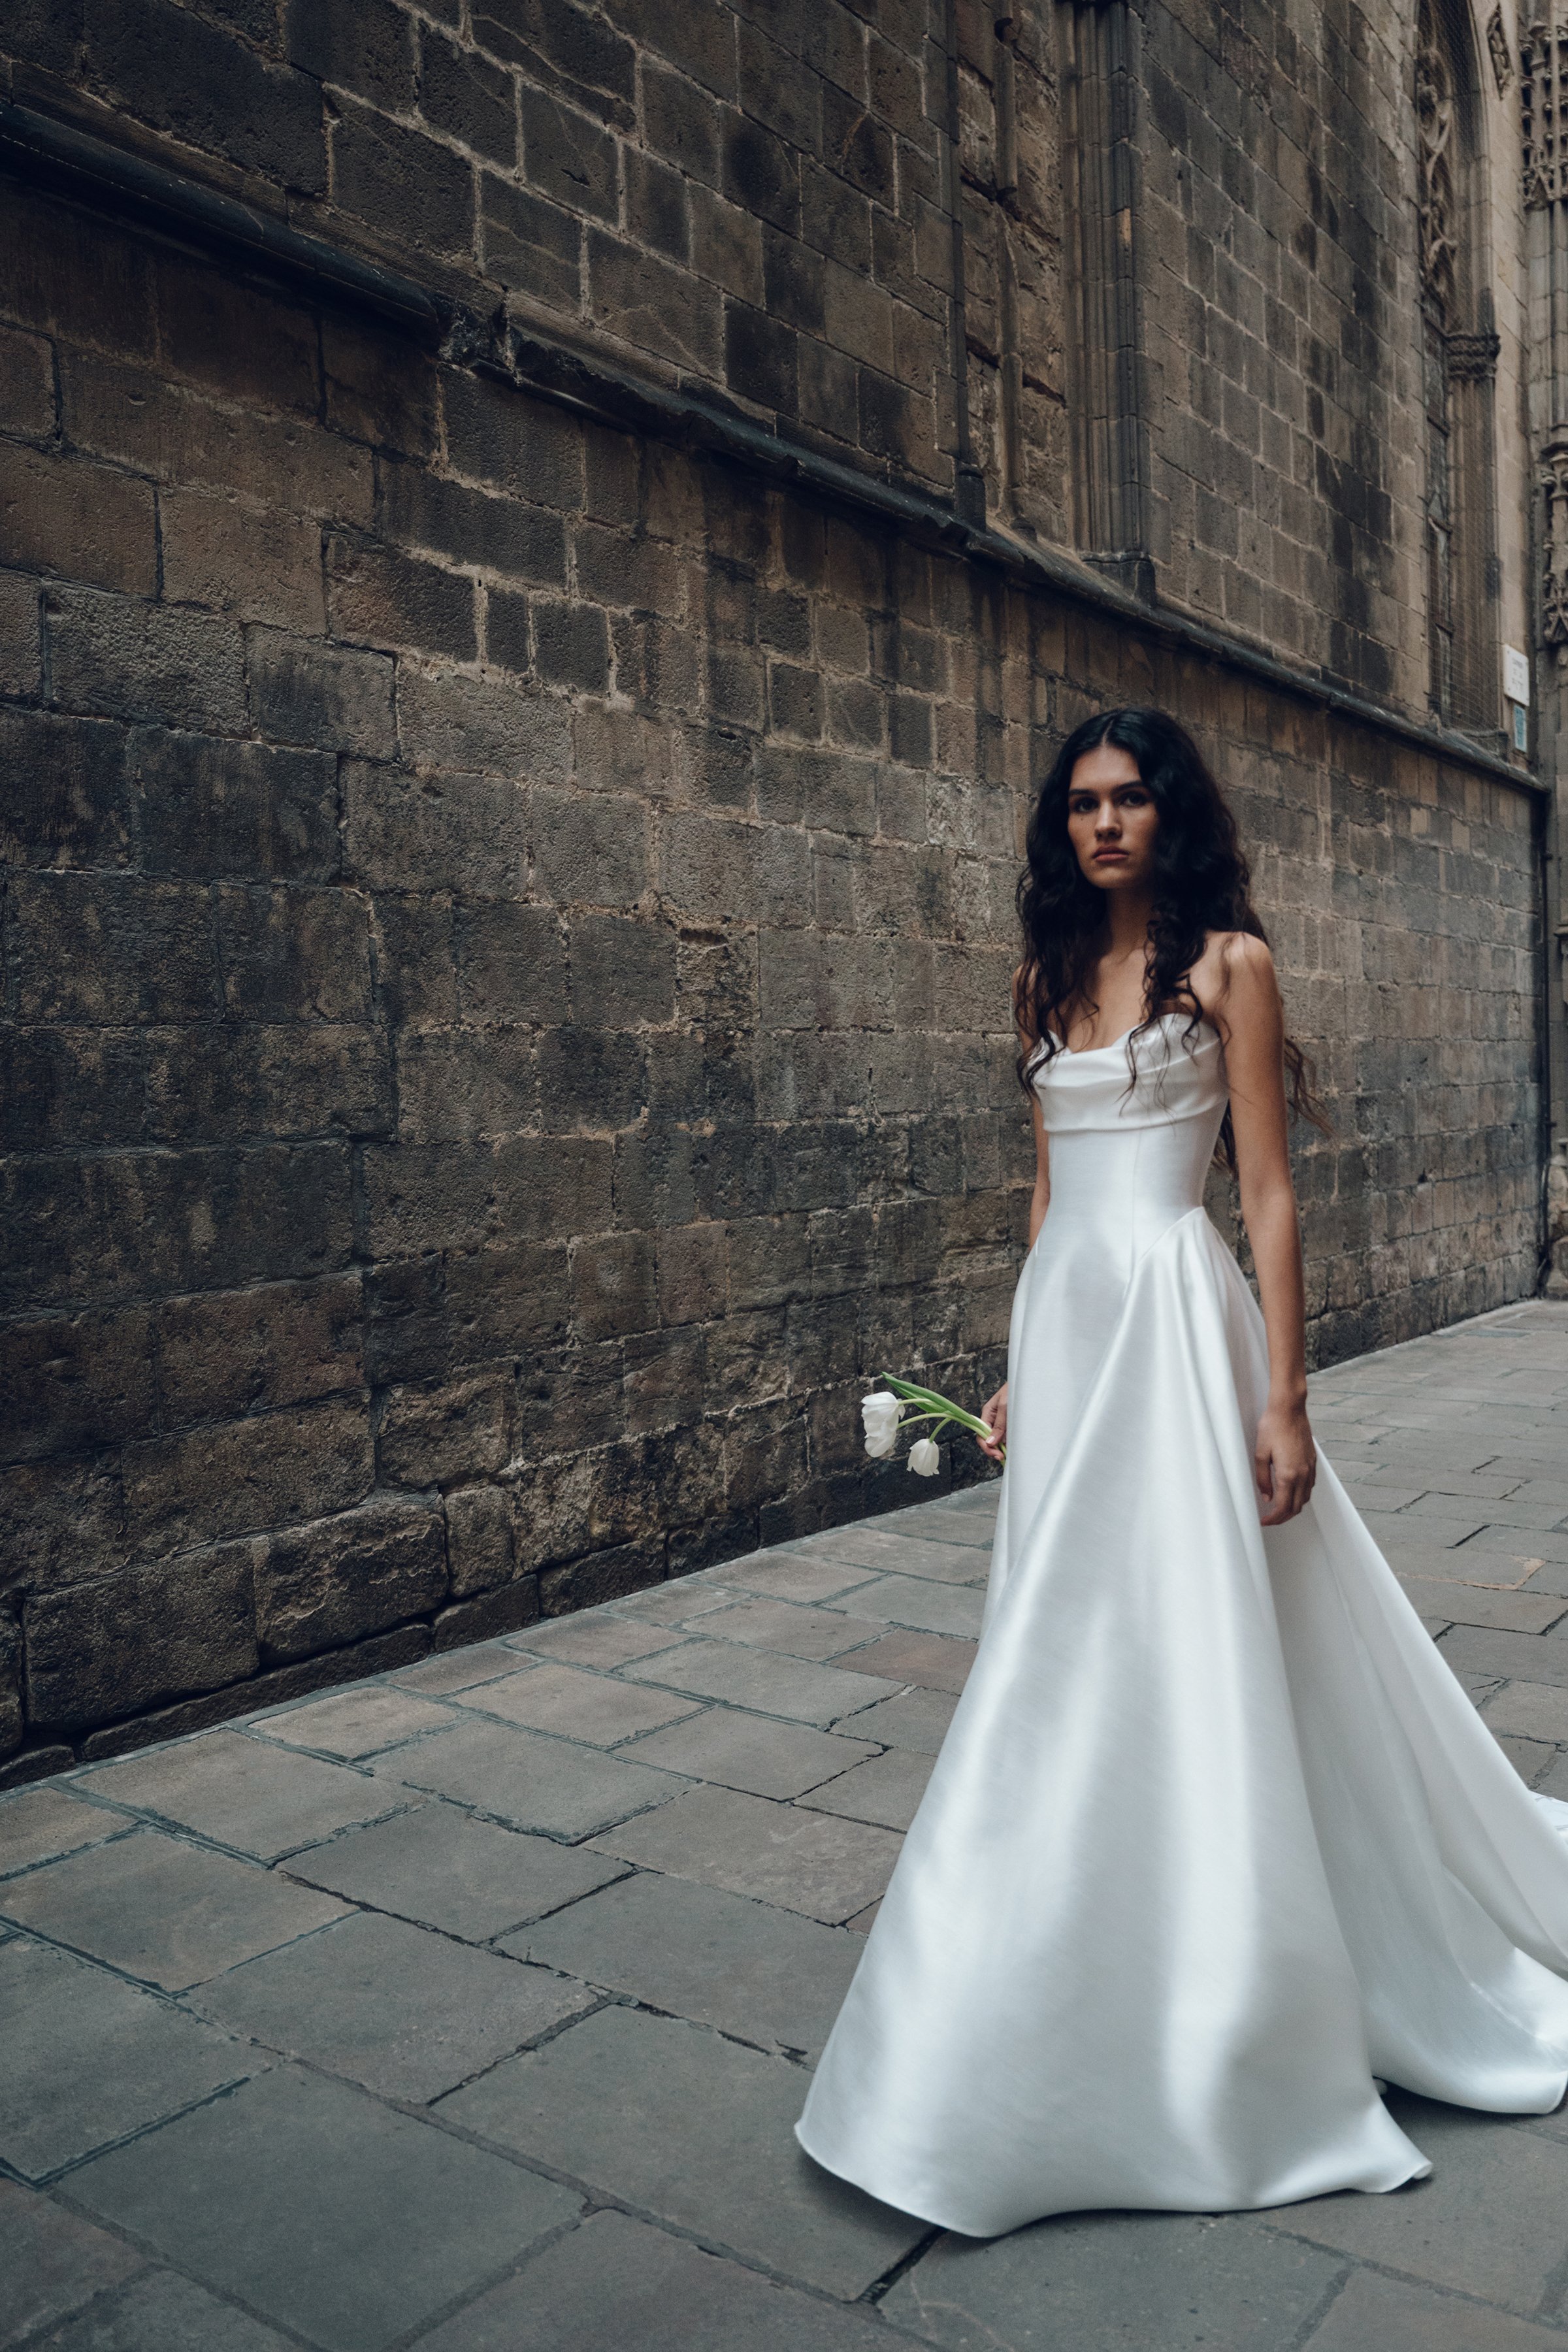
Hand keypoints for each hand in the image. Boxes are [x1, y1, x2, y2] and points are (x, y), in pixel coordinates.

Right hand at [978, 1383, 1007, 1462]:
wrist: (1029, 1384)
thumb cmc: (1015, 1390)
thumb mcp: (1005, 1406)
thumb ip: (999, 1425)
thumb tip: (991, 1442)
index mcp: (987, 1414)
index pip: (981, 1434)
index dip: (986, 1446)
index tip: (996, 1454)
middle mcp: (993, 1420)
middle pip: (988, 1440)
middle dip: (993, 1450)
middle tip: (1002, 1457)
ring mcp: (1002, 1423)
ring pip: (998, 1440)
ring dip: (1002, 1448)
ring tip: (1009, 1454)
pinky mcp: (1011, 1425)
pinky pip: (1007, 1437)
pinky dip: (1009, 1444)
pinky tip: (1013, 1448)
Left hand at [1255, 1400, 1315, 1525]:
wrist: (1289, 1409)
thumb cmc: (1272, 1427)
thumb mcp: (1260, 1454)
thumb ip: (1262, 1479)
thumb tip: (1267, 1497)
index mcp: (1288, 1474)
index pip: (1283, 1507)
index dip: (1273, 1519)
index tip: (1264, 1521)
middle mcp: (1302, 1474)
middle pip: (1296, 1507)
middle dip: (1283, 1518)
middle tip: (1270, 1519)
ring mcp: (1310, 1468)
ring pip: (1305, 1498)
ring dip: (1293, 1507)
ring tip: (1280, 1508)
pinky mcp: (1313, 1461)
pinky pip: (1310, 1486)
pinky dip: (1301, 1495)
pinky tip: (1291, 1492)